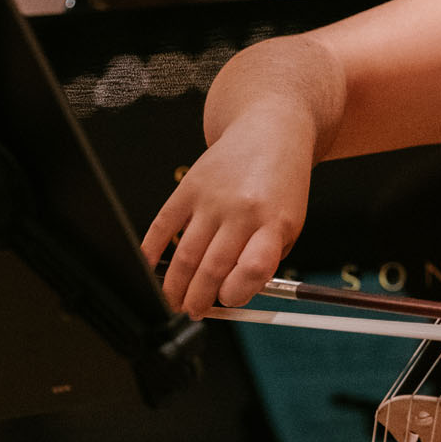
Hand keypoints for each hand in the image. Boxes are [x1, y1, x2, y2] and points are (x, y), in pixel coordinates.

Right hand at [139, 111, 314, 318]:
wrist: (272, 130)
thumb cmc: (282, 184)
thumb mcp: (291, 223)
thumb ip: (266, 258)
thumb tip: (230, 295)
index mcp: (274, 222)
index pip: (253, 268)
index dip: (236, 294)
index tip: (227, 302)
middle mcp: (243, 210)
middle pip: (212, 268)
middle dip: (198, 300)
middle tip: (191, 311)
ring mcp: (213, 198)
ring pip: (185, 255)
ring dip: (174, 285)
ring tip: (173, 299)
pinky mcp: (189, 186)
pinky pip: (164, 225)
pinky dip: (152, 251)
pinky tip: (149, 267)